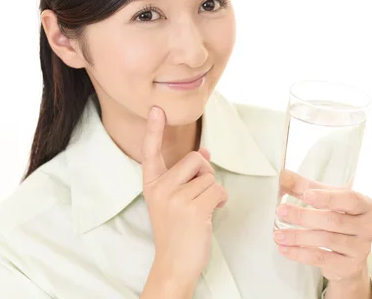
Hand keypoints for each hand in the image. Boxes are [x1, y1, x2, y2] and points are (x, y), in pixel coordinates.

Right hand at [141, 106, 227, 283]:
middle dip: (205, 173)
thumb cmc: (177, 231)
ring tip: (202, 210)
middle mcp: (160, 188)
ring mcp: (175, 198)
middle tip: (199, 196)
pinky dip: (220, 201)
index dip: (154, 129)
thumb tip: (205, 152)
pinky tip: (211, 214)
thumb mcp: (174, 200)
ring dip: (213, 191)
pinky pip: (218, 190)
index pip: (151, 152)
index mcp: (152, 184)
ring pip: (209, 176)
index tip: (157, 108)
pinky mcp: (193, 208)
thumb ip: (186, 176)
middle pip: (195, 158)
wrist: (174, 264)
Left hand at [274, 170, 371, 281]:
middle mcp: (368, 227)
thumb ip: (304, 186)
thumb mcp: (325, 199)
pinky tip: (284, 248)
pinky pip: (321, 258)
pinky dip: (299, 253)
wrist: (348, 254)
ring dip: (298, 236)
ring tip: (278, 234)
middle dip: (304, 216)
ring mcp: (361, 248)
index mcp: (366, 205)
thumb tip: (282, 176)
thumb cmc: (337, 218)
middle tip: (282, 211)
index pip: (350, 199)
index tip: (306, 195)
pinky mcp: (349, 266)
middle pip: (334, 221)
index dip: (328, 198)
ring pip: (326, 240)